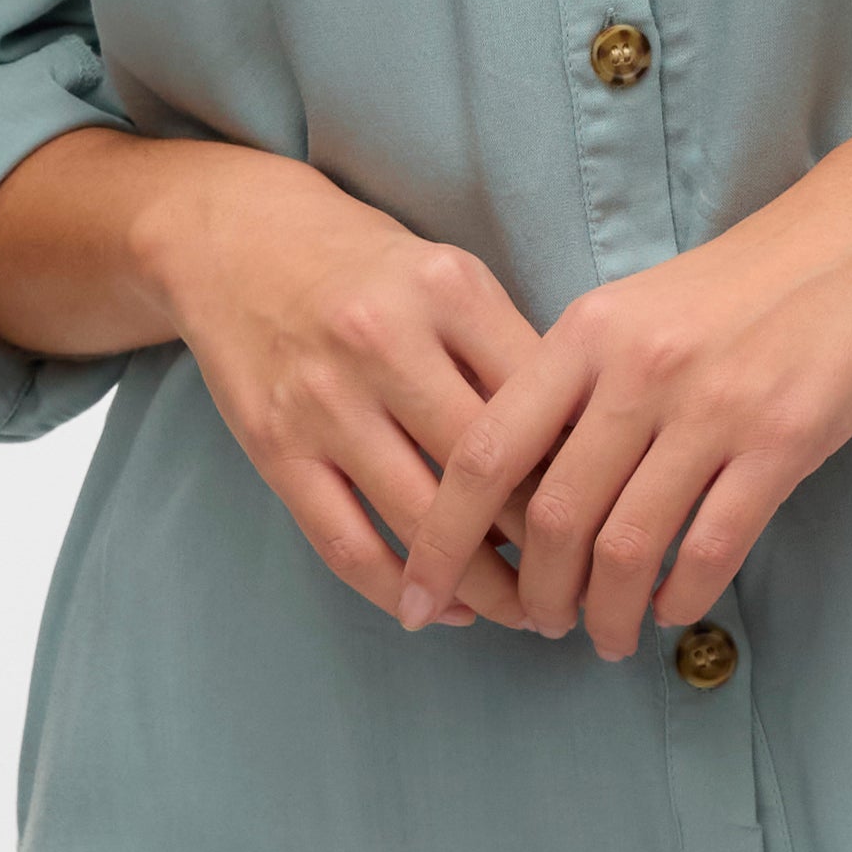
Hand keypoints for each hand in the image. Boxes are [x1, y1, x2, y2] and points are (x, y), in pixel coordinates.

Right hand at [145, 154, 548, 634]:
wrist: (236, 239)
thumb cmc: (369, 268)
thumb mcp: (450, 277)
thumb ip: (510, 351)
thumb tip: (580, 456)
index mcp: (446, 289)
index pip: (538, 399)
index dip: (584, 469)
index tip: (615, 514)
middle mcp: (383, 340)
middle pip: (487, 468)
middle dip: (546, 541)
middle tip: (585, 583)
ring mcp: (323, 398)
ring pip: (421, 520)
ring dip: (482, 584)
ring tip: (525, 612)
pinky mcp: (274, 446)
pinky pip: (344, 542)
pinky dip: (398, 589)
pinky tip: (441, 608)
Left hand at [398, 123, 851, 661]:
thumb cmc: (743, 282)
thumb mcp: (635, 310)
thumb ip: (577, 385)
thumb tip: (523, 486)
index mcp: (587, 334)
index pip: (486, 452)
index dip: (443, 538)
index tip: (422, 592)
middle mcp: (638, 371)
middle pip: (553, 515)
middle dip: (535, 593)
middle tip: (539, 623)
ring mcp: (713, 407)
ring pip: (628, 545)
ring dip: (606, 611)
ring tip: (605, 634)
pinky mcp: (783, 441)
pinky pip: (711, 546)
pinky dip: (681, 595)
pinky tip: (673, 609)